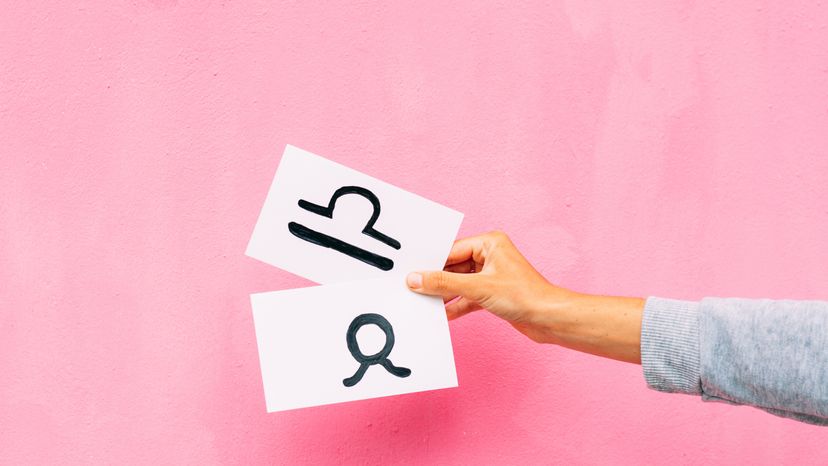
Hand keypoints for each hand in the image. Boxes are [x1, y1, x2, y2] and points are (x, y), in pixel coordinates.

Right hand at [406, 231, 644, 362]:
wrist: (550, 319)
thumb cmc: (525, 296)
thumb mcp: (478, 288)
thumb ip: (444, 284)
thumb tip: (416, 280)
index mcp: (489, 243)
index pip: (451, 251)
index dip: (430, 264)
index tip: (410, 273)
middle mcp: (490, 255)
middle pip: (453, 267)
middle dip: (436, 281)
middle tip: (411, 289)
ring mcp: (491, 275)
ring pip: (459, 283)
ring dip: (445, 295)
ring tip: (423, 304)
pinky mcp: (493, 293)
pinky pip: (467, 297)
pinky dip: (456, 306)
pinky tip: (442, 315)